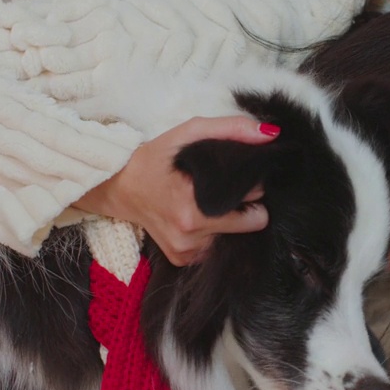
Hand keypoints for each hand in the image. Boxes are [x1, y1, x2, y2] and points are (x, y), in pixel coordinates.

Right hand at [74, 116, 279, 265]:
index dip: (253, 190)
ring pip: (233, 239)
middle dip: (246, 208)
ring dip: (229, 222)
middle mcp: (191, 234)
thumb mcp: (190, 132)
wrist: (120, 186)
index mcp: (194, 206)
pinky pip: (214, 249)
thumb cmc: (158, 158)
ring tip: (209, 202)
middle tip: (226, 190)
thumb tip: (270, 136)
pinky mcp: (181, 260)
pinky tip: (198, 217)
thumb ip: (231, 129)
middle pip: (249, 226)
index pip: (255, 209)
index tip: (240, 178)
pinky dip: (213, 234)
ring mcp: (185, 251)